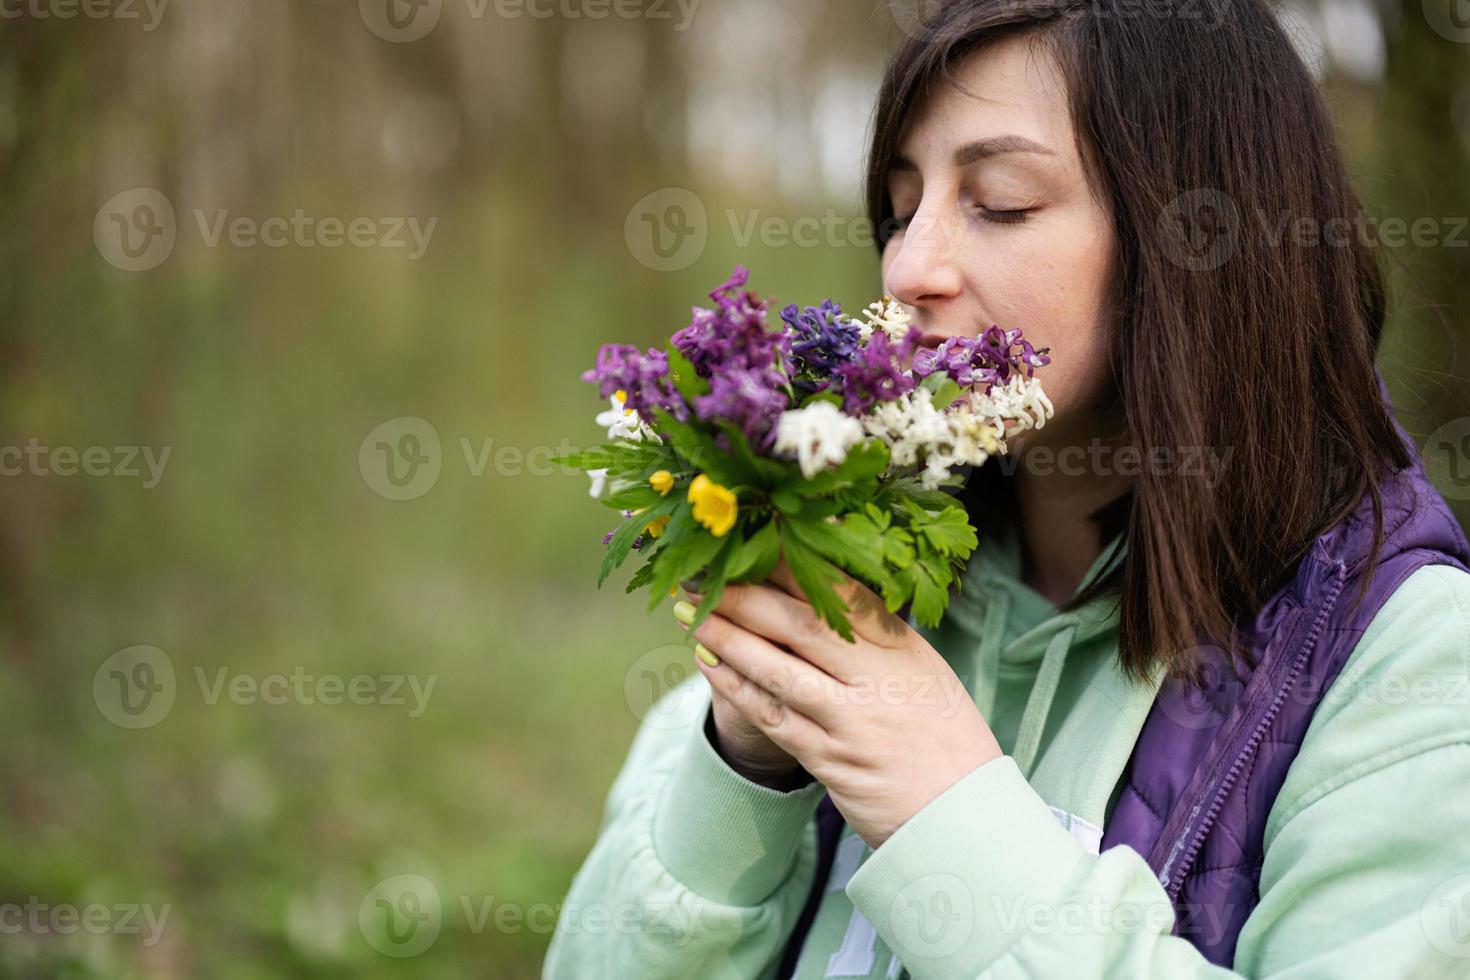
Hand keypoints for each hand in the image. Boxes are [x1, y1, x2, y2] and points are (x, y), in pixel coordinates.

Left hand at [682, 560, 1001, 847]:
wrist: (966, 818)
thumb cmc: (945, 740)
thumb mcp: (926, 675)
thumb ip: (881, 635)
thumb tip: (832, 587)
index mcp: (905, 649)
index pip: (844, 592)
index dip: (794, 563)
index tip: (753, 538)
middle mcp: (881, 678)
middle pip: (803, 623)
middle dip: (747, 593)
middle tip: (704, 573)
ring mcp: (854, 720)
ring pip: (780, 668)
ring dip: (729, 636)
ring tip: (691, 612)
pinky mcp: (831, 760)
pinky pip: (773, 717)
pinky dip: (736, 687)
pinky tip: (708, 663)